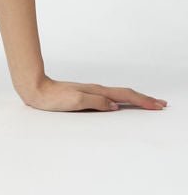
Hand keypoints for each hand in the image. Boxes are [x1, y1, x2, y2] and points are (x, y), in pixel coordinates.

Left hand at [20, 76, 167, 111]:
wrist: (35, 89)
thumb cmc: (52, 98)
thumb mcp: (75, 102)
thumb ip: (95, 102)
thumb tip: (114, 105)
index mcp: (96, 92)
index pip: (124, 96)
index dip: (142, 101)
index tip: (157, 105)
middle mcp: (96, 90)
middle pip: (125, 94)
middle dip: (144, 99)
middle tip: (160, 104)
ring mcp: (91, 92)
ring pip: (119, 95)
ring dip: (135, 99)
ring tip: (147, 103)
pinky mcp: (85, 95)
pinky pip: (110, 97)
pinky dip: (122, 99)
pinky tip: (122, 103)